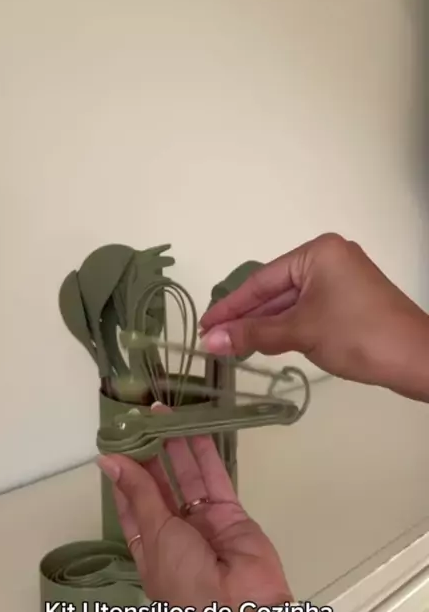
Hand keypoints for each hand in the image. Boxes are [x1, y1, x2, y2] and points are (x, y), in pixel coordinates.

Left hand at [98, 407, 338, 611]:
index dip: (125, 475)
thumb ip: (139, 491)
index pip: (132, 505)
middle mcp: (176, 533)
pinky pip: (215, 477)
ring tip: (162, 413)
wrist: (240, 610)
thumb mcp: (155, 535)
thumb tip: (107, 460)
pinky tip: (193, 426)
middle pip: (160, 486)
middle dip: (150, 454)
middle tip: (141, 419)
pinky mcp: (231, 512)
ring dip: (175, 446)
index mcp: (149, 548)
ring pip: (187, 476)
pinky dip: (204, 452)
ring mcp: (205, 521)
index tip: (116, 443)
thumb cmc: (184, 580)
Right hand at [199, 233, 428, 401]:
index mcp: (317, 252)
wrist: (417, 359)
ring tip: (231, 345)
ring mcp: (342, 279)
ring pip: (292, 302)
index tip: (204, 325)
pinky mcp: (351, 300)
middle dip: (246, 317)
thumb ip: (253, 334)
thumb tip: (210, 341)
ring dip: (265, 324)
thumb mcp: (300, 332)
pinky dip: (288, 326)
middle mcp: (329, 257)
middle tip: (213, 339)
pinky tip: (265, 342)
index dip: (230, 306)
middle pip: (276, 290)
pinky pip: (309, 309)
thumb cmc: (357, 335)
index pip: (261, 279)